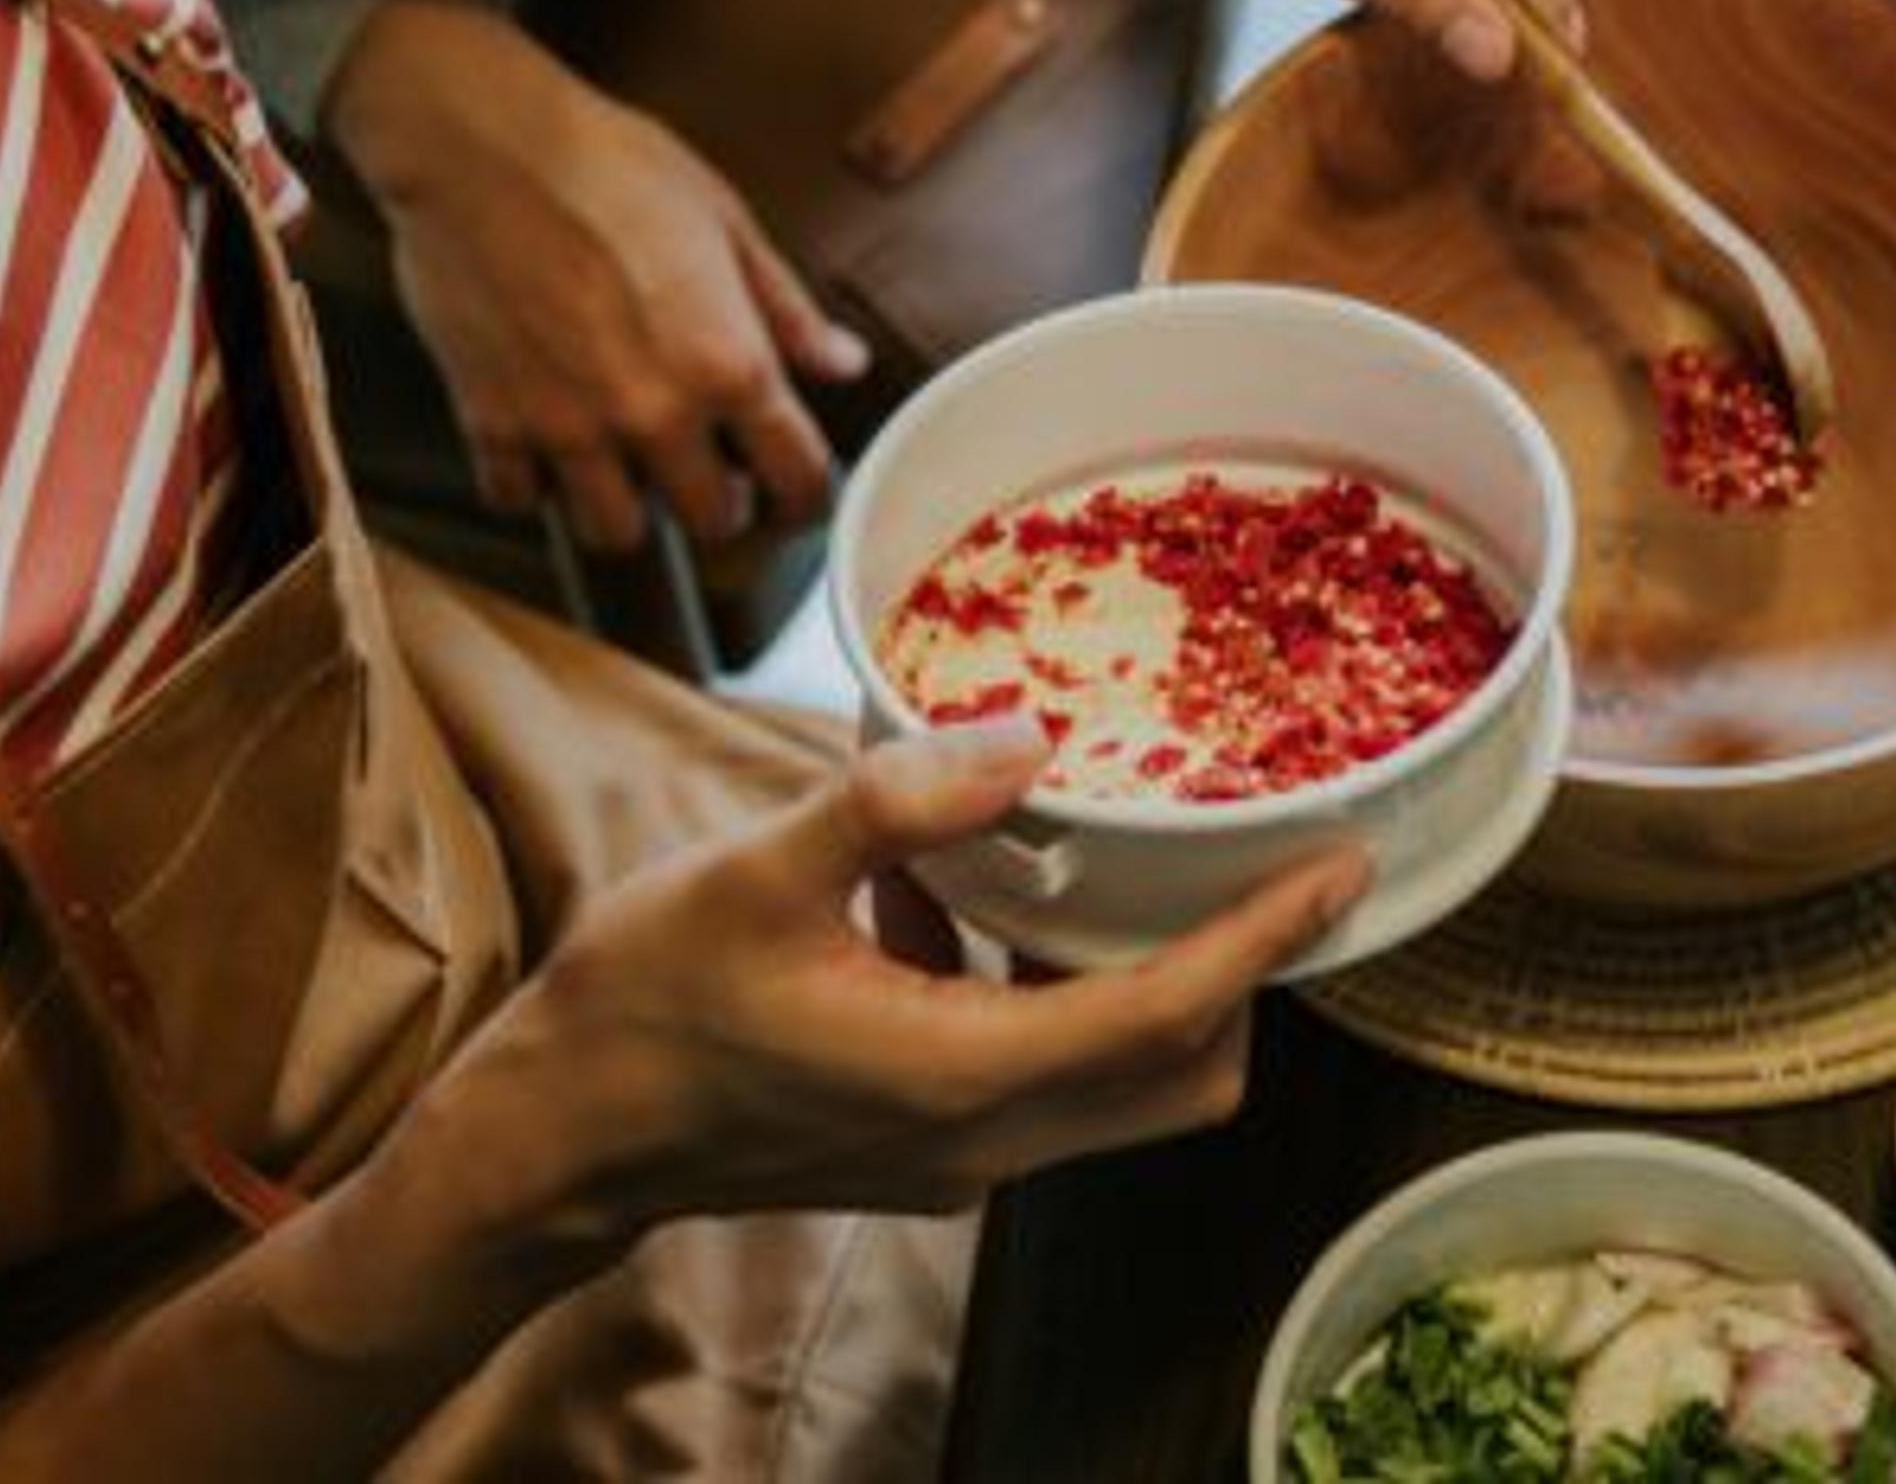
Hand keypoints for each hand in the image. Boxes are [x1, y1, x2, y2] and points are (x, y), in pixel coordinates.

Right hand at [323, 0, 868, 550]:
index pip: (798, 478)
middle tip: (711, 472)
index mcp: (728, 364)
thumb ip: (786, 309)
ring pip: (616, 533)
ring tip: (628, 466)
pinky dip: (535, 484)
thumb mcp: (725, 221)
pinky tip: (547, 442)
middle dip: (721, 505)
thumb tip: (843, 362)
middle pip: (710, 524)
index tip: (794, 485)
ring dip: (630, 508)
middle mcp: (654, 413)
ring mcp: (568, 427)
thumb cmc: (605, 163)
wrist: (480, 143)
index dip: (805, 491)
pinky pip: (520, 500)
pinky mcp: (491, 421)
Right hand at [450, 718, 1369, 1222]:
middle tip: (1251, 861)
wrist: (553, 1136)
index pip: (1169, 1016)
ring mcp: (959, 1156)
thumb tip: (1018, 738)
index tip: (1341, 870)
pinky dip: (1054, 996)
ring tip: (1117, 862)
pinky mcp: (928, 1146)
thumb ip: (895, 803)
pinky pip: (1046, 1076)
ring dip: (1145, 984)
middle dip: (1238, 975)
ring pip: (1123, 1085)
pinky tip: (965, 901)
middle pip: (1183, 1075)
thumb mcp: (755, 871)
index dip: (1266, 940)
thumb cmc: (641, 1008)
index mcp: (960, 1077)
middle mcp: (984, 1139)